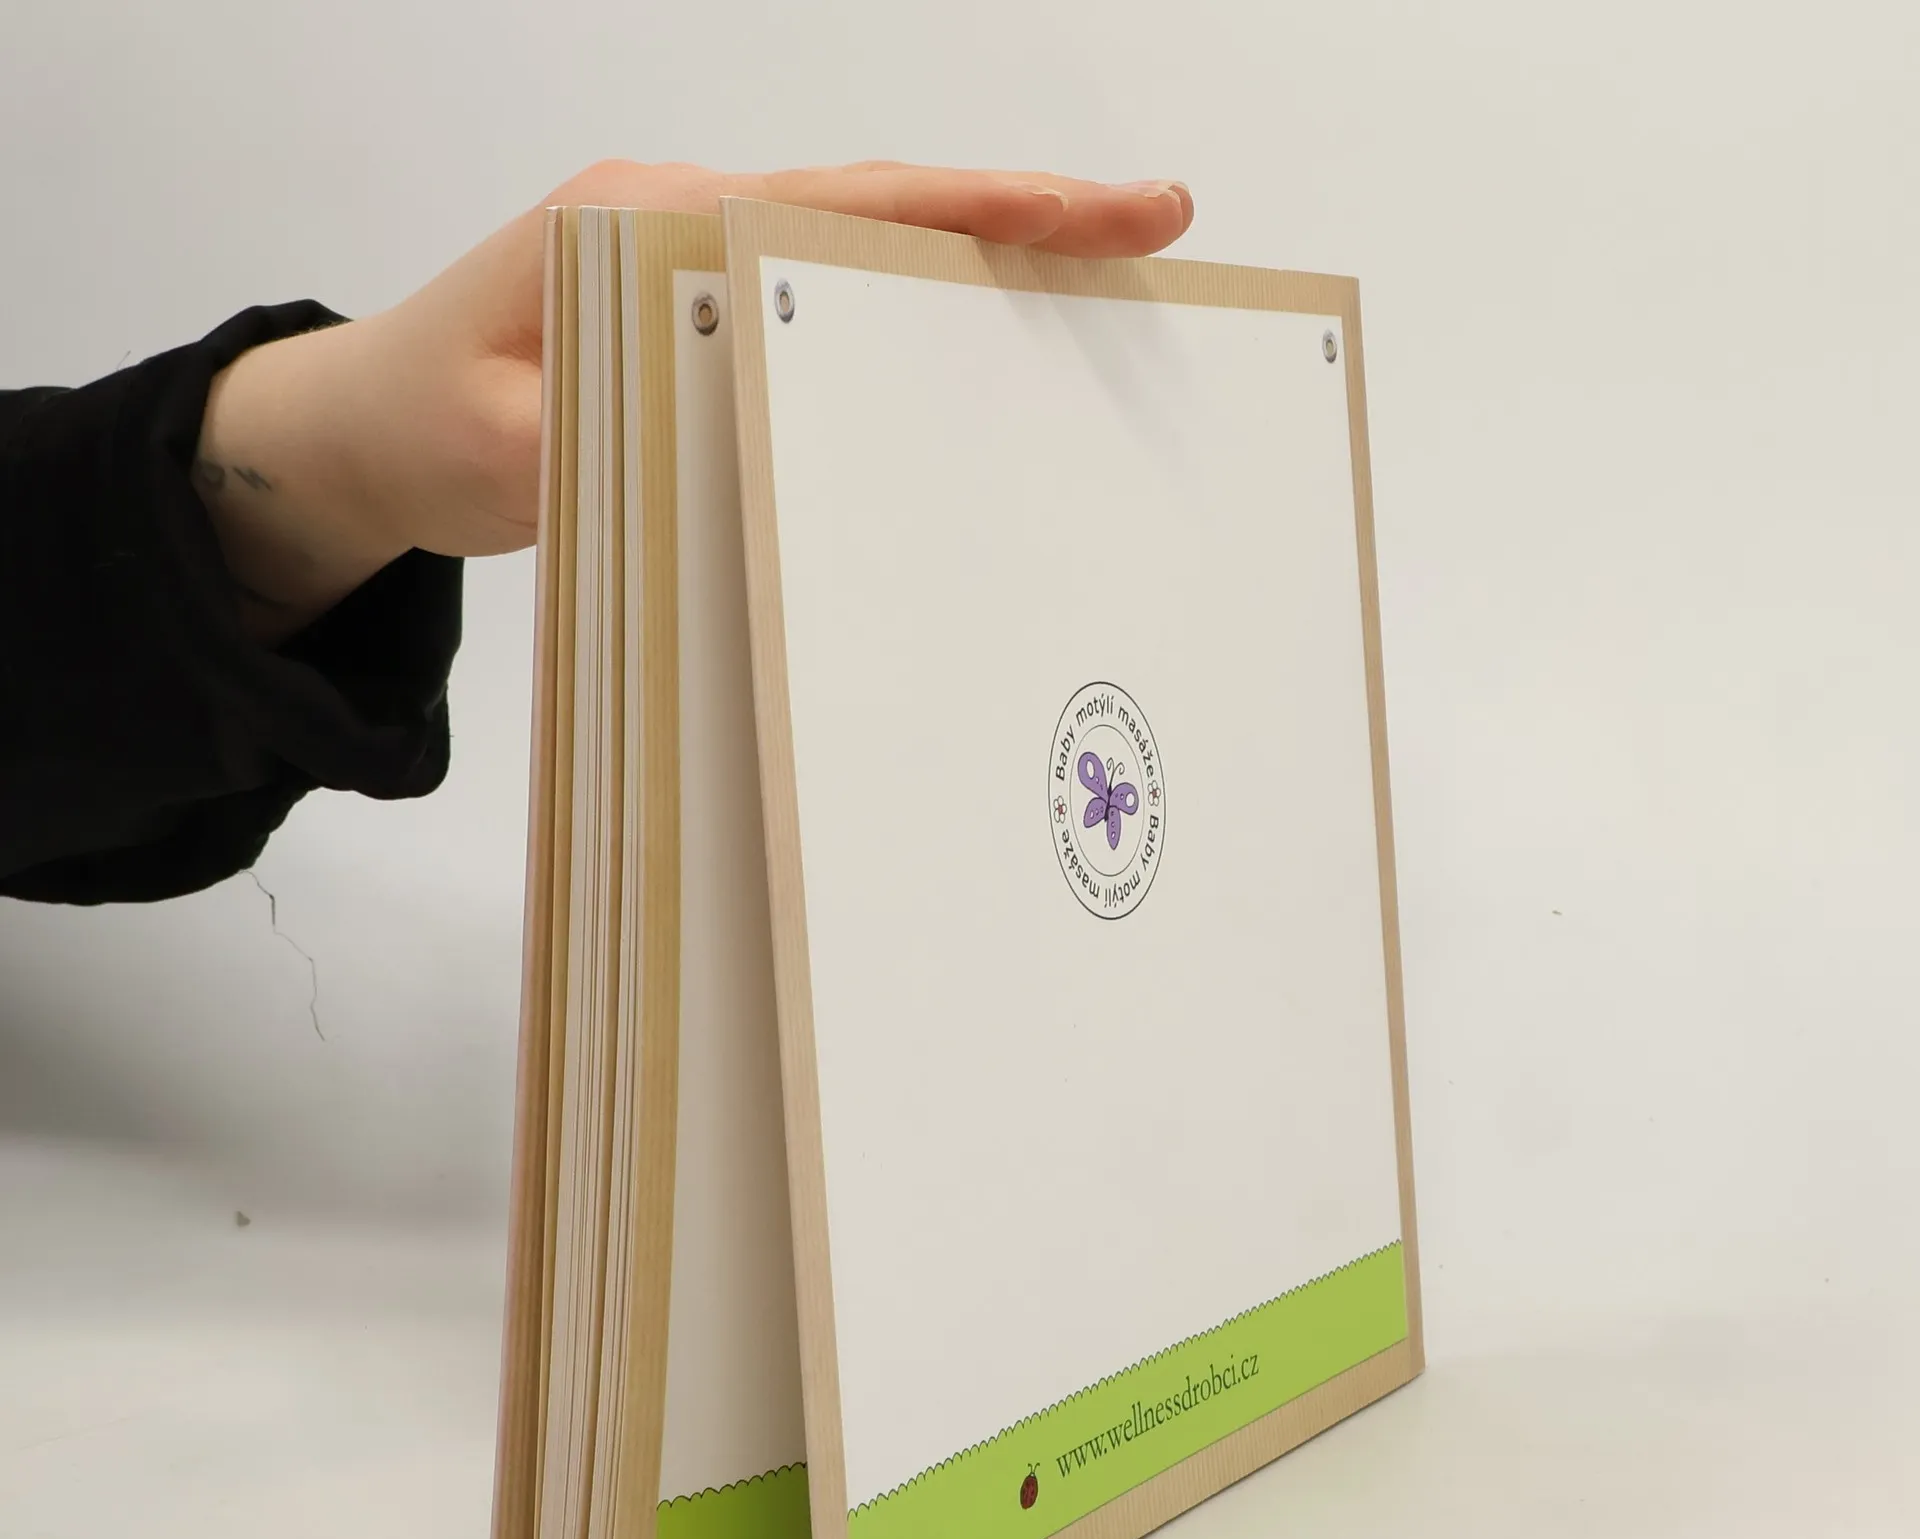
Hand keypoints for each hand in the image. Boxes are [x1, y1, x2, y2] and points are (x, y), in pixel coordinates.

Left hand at [193, 160, 1194, 638]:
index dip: (975, 209)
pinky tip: (979, 346)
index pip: (842, 205)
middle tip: (1151, 231)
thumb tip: (744, 413)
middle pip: (882, 210)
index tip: (1093, 211)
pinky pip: (822, 299)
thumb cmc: (425, 425)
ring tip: (1103, 295)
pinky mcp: (699, 312)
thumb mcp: (516, 448)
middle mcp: (684, 220)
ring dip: (979, 265)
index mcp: (649, 225)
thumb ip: (623, 427)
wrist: (360, 427)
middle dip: (1021, 221)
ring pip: (862, 252)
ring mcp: (696, 262)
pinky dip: (910, 311)